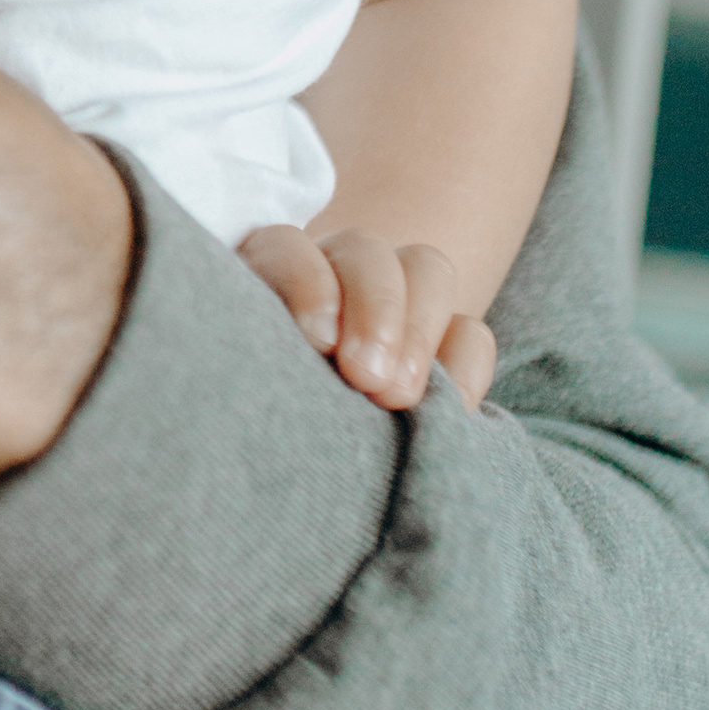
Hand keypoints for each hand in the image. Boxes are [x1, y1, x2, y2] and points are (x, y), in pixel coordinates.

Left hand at [235, 221, 495, 410]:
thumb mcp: (237, 383)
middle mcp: (329, 273)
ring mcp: (391, 302)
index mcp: (262, 277)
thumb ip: (246, 368)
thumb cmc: (243, 415)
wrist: (281, 461)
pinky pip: (471, 334)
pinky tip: (450, 412)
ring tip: (401, 398)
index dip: (307, 282)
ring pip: (427, 269)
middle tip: (365, 377)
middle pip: (365, 250)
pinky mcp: (440, 344)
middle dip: (375, 308)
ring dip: (419, 330)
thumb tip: (261, 375)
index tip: (316, 341)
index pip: (287, 248)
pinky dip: (465, 369)